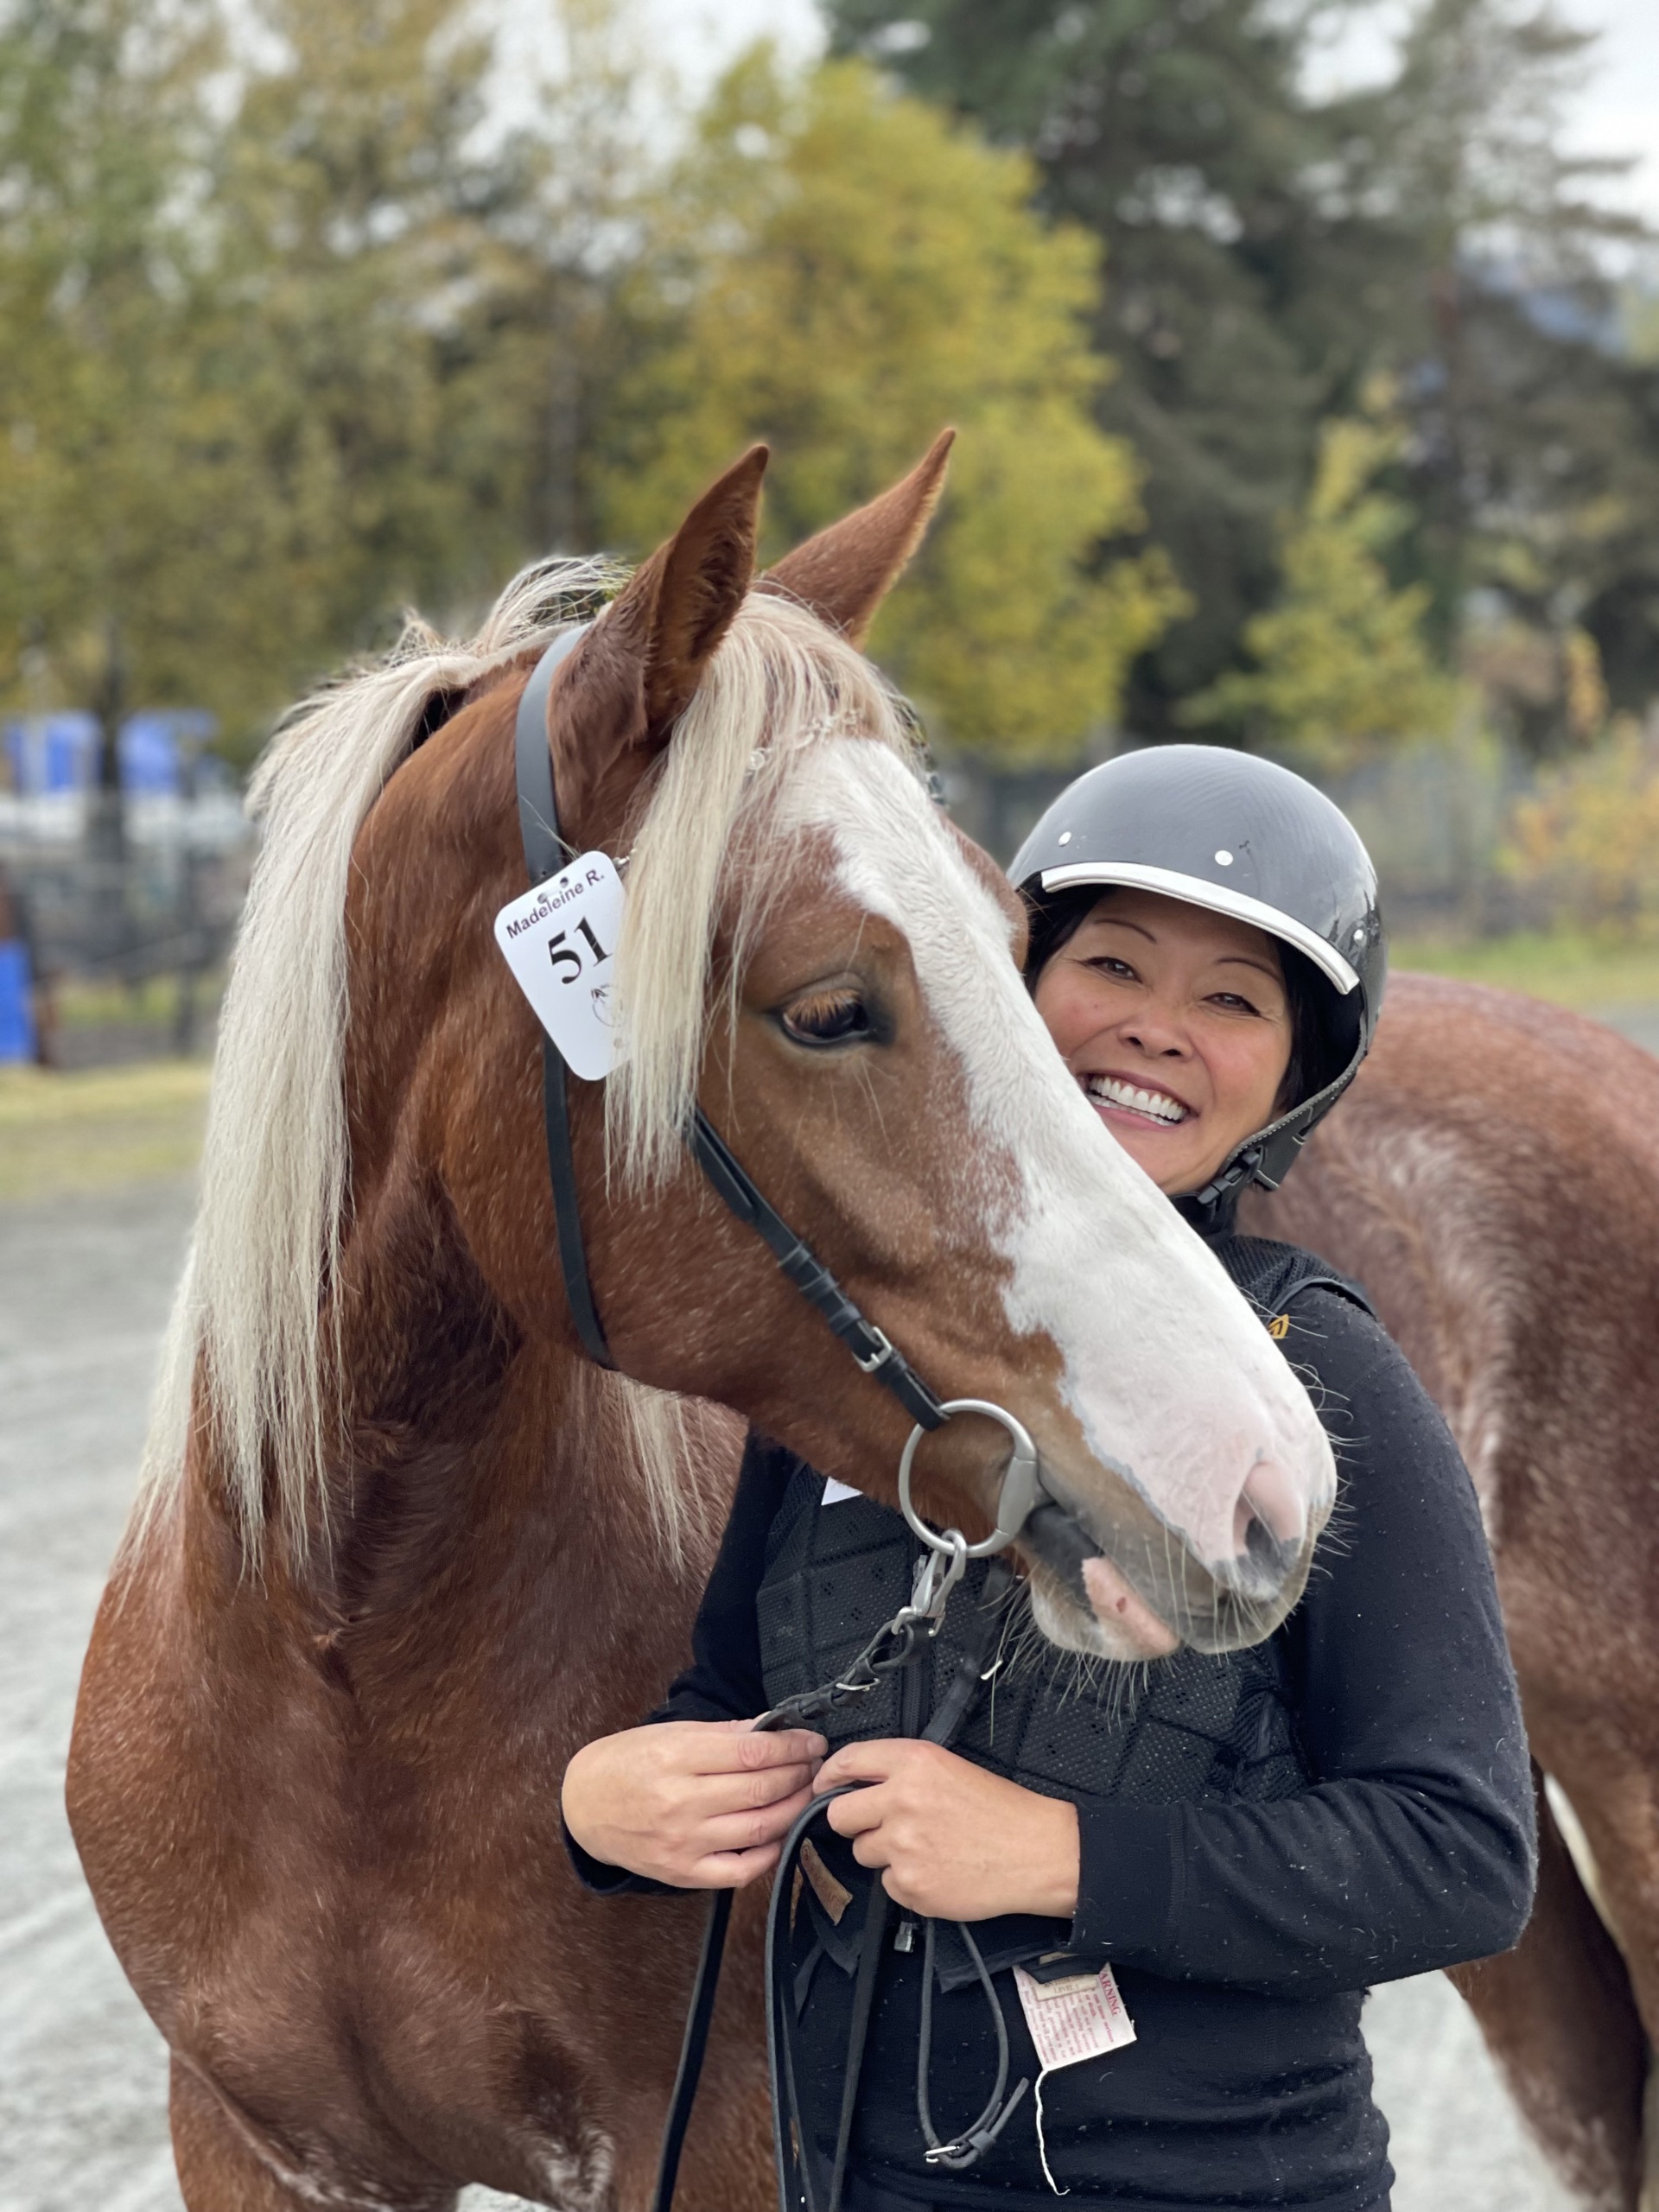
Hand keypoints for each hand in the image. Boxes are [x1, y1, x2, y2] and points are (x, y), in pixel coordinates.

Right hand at [561, 1720, 825, 1889]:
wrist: (584, 1807)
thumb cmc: (626, 1763)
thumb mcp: (668, 1733)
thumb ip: (722, 1734)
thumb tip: (771, 1728)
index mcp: (676, 1757)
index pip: (751, 1752)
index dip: (791, 1746)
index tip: (812, 1741)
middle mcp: (680, 1801)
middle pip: (760, 1789)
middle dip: (799, 1775)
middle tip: (816, 1766)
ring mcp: (683, 1842)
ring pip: (758, 1829)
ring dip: (793, 1810)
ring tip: (807, 1794)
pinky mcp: (683, 1873)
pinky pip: (739, 1870)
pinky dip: (768, 1854)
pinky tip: (781, 1834)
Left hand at [816, 1740, 1078, 1921]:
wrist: (1035, 1851)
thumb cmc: (1000, 1810)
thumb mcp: (949, 1767)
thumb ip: (900, 1771)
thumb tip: (856, 1782)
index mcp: (914, 1763)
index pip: (848, 1762)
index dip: (829, 1777)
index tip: (824, 1786)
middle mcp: (902, 1800)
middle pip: (839, 1814)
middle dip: (854, 1821)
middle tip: (880, 1825)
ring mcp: (904, 1846)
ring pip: (862, 1852)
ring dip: (883, 1853)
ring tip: (925, 1848)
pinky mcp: (910, 1886)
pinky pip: (887, 1885)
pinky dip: (906, 1882)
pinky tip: (936, 1870)